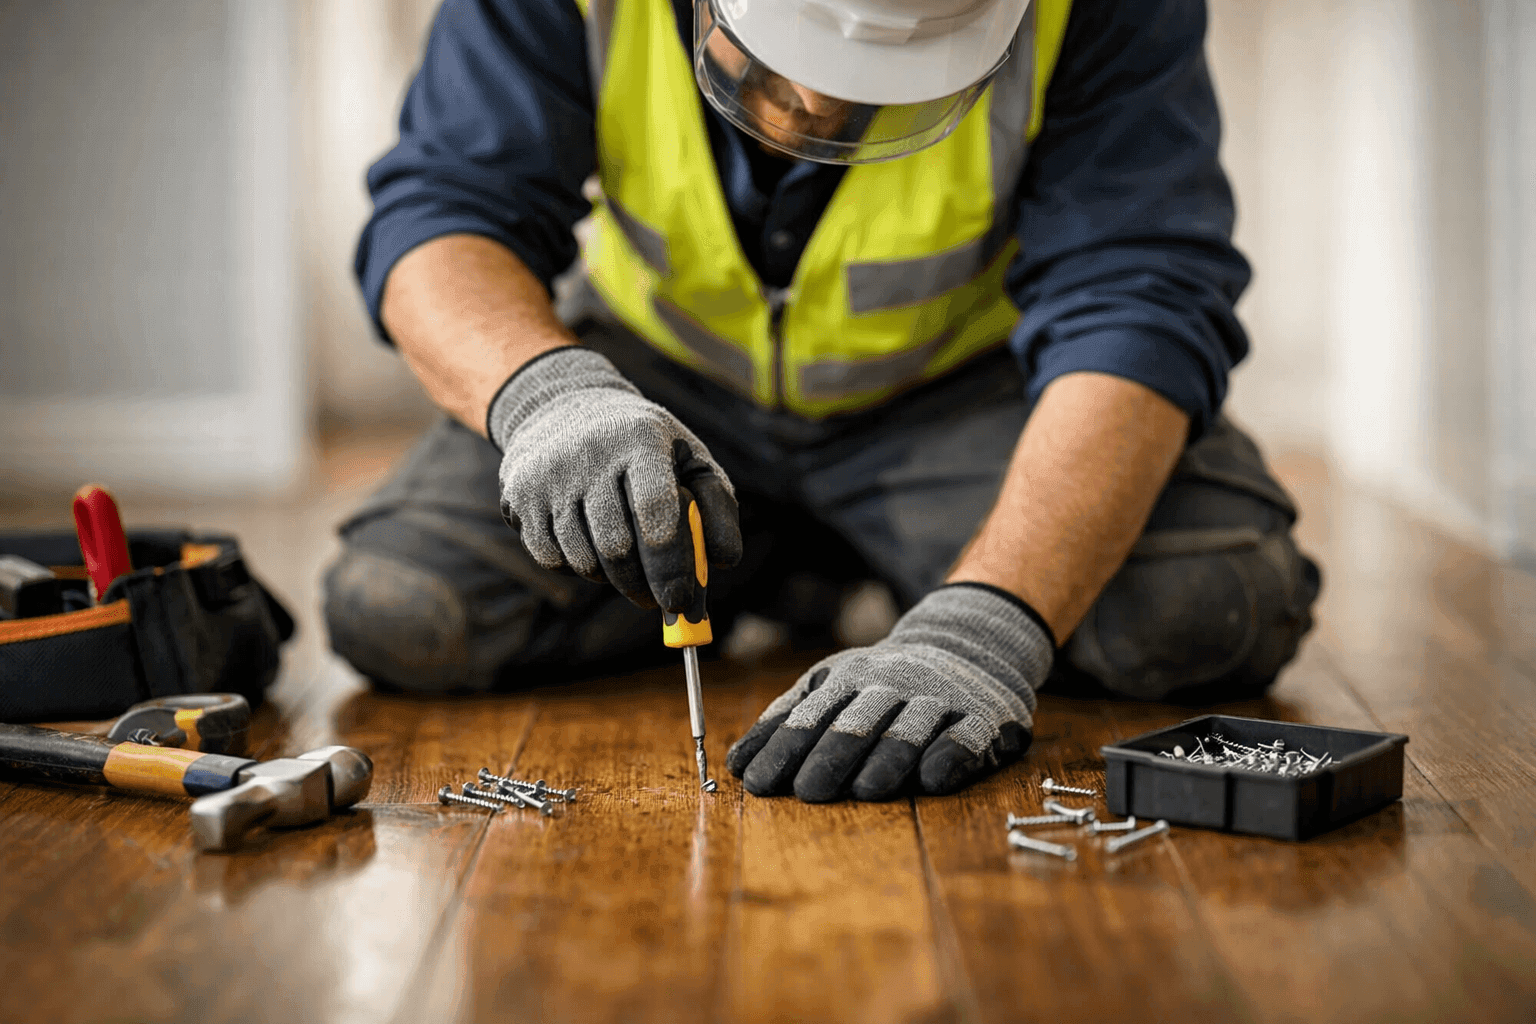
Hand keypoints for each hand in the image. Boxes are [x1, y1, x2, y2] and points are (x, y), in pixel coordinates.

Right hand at [489, 346, 741, 609]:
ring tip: (627, 564)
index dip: (669, 560)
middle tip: (662, 602)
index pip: (654, 506)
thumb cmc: (644, 446)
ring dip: (611, 578)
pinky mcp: (520, 495)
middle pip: (616, 546)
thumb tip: (724, 561)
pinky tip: (590, 545)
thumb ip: (717, 507)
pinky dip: (577, 567)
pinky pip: (552, 558)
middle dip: (643, 585)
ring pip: (583, 559)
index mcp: (640, 438)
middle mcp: (589, 453)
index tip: (681, 597)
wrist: (562, 408)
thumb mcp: (689, 459)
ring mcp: (549, 474)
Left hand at [726, 584, 1053, 800]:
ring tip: (867, 790)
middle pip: (857, 720)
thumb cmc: (882, 682)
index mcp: (848, 679)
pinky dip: (949, 754)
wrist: (969, 645)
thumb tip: (737, 765)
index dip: (784, 747)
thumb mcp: (830, 687)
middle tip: (808, 791)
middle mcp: (891, 685)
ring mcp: (936, 699)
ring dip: (888, 756)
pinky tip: (932, 777)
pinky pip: (965, 735)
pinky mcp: (980, 717)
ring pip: (909, 727)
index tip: (758, 782)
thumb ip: (786, 722)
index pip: (810, 715)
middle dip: (831, 754)